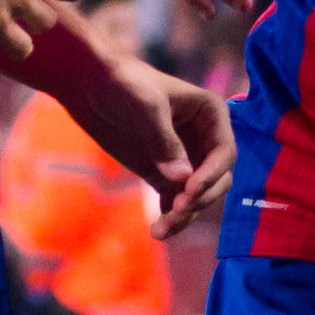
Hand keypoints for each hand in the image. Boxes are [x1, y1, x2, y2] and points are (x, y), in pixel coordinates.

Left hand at [60, 58, 236, 237]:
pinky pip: (176, 201)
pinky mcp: (164, 173)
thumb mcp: (144, 106)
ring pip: (197, 196)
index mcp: (211, 114)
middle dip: (199, 198)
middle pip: (217, 179)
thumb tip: (181, 180)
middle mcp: (204, 138)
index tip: (189, 191)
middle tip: (177, 210)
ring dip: (184, 215)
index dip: (212, 175)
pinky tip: (157, 230)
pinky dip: (170, 217)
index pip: (225, 153)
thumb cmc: (122, 84)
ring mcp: (186, 158)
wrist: (89, 85)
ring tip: (160, 230)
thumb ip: (163, 141)